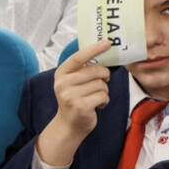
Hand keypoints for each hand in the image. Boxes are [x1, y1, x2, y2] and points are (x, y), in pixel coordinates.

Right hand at [37, 40, 112, 166]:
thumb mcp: (73, 82)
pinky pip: (103, 96)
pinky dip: (105, 100)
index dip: (94, 49)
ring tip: (94, 97)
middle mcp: (62, 84)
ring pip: (101, 84)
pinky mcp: (80, 107)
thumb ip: (84, 68)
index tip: (107, 43)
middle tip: (102, 82)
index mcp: (61, 74)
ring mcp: (70, 96)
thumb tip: (104, 50)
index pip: (78, 57)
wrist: (69, 125)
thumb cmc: (76, 99)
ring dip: (104, 90)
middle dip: (104, 76)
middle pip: (95, 70)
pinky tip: (97, 105)